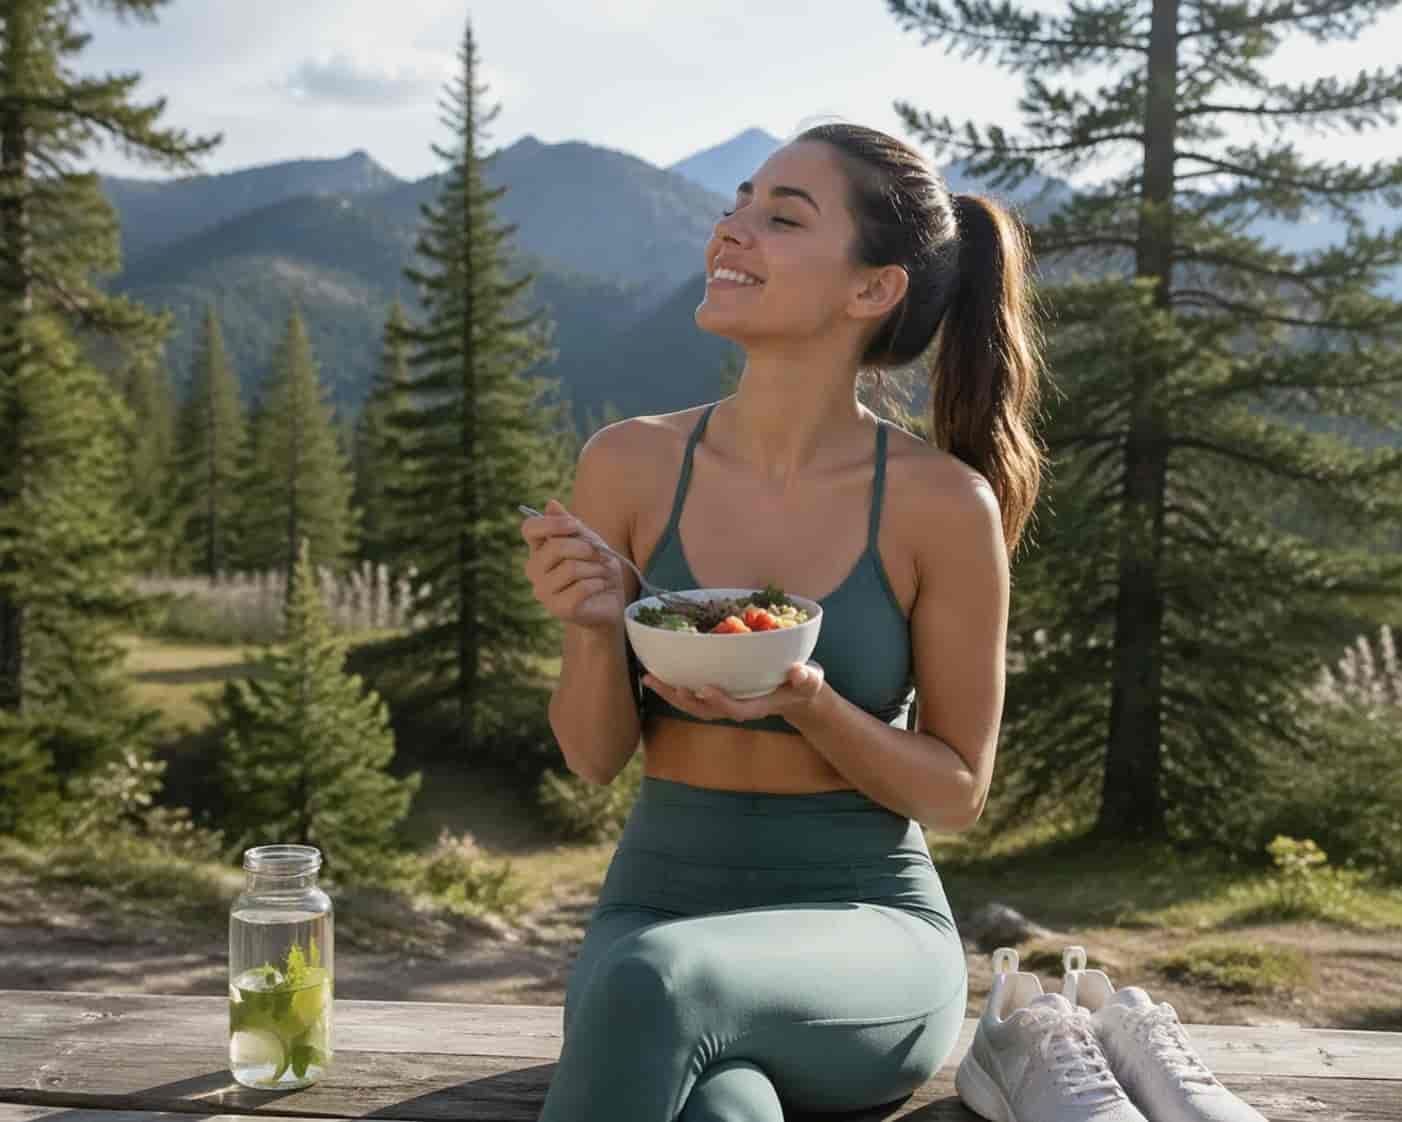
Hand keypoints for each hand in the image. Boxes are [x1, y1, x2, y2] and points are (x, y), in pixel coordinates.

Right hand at [520, 498, 627, 629]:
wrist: (608, 602)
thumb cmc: (596, 568)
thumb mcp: (588, 541)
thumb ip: (571, 524)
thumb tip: (551, 503)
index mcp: (538, 550)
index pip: (529, 528)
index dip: (552, 523)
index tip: (575, 525)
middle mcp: (534, 570)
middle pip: (556, 547)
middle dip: (586, 548)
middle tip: (602, 554)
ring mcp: (543, 592)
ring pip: (571, 569)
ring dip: (596, 568)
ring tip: (603, 573)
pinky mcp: (559, 609)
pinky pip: (581, 588)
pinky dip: (598, 583)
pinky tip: (601, 585)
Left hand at [641, 661, 825, 723]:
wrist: (795, 694)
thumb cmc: (803, 685)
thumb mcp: (809, 681)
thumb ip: (805, 678)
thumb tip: (798, 672)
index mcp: (756, 707)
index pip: (735, 709)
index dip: (719, 701)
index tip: (704, 688)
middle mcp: (736, 708)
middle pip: (704, 710)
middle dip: (682, 699)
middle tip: (662, 683)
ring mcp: (725, 703)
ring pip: (693, 705)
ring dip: (670, 693)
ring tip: (649, 678)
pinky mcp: (718, 695)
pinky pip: (693, 695)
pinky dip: (675, 686)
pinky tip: (659, 672)